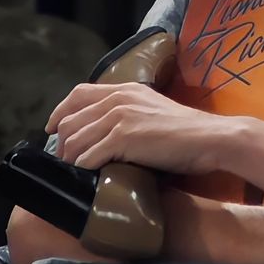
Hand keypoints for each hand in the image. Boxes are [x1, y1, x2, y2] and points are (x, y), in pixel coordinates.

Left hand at [45, 82, 239, 174]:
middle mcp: (119, 97)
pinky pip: (87, 157)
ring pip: (74, 140)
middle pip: (70, 119)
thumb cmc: (186, 130)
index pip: (78, 93)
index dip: (60, 112)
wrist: (210, 137)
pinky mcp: (124, 137)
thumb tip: (103, 130)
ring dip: (71, 159)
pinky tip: (92, 175)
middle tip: (68, 159)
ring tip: (78, 171)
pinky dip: (84, 168)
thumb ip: (128, 111)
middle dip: (63, 142)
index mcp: (126, 88)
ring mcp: (121, 116)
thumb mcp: (153, 109)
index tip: (53, 129)